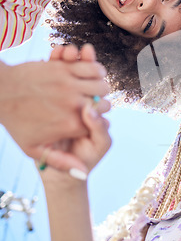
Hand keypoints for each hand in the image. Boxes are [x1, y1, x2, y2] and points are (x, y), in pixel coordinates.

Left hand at [0, 44, 109, 170]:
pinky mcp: (65, 69)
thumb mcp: (34, 149)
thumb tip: (83, 173)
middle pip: (104, 102)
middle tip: (89, 101)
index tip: (86, 117)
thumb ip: (61, 162)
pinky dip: (95, 70)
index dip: (95, 119)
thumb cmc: (16, 121)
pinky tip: (89, 75)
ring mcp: (70, 86)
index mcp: (71, 126)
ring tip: (90, 88)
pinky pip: (92, 67)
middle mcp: (75, 105)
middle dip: (100, 102)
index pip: (100, 121)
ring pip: (102, 83)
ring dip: (99, 85)